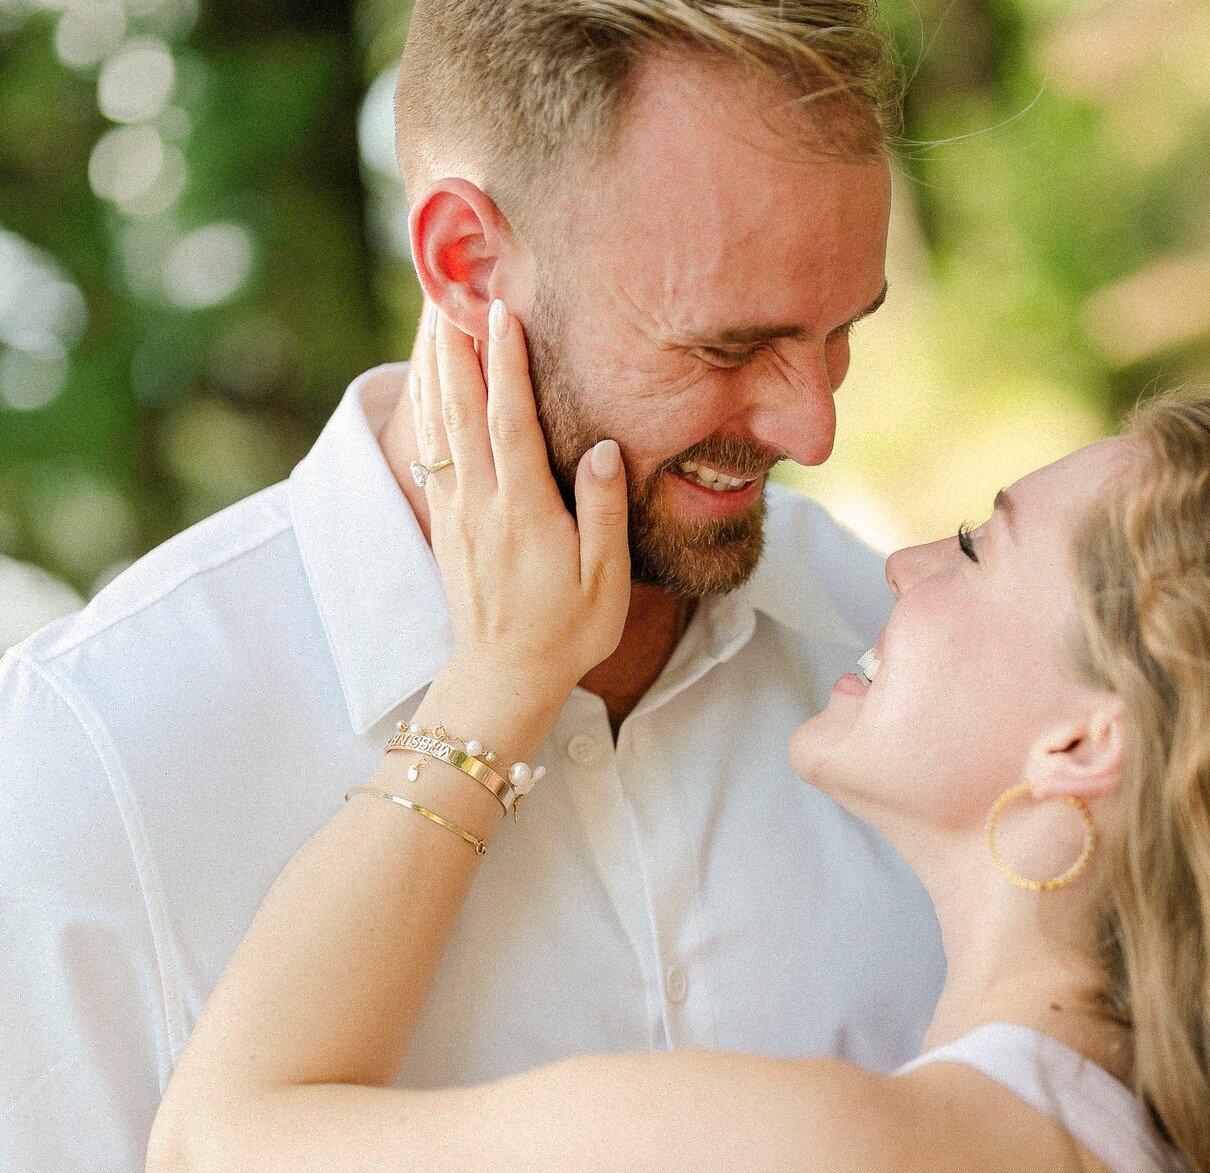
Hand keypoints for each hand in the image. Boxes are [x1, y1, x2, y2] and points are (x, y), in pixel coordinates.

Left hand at [413, 302, 629, 749]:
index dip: (505, 364)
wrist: (505, 677)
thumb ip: (604, 513)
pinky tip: (429, 372)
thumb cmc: (568, 632)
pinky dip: (428, 401)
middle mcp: (482, 503)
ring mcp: (457, 510)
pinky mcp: (446, 519)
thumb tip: (605, 449)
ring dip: (435, 361)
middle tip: (452, 282)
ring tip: (434, 307)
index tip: (502, 310)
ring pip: (439, 420)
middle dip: (456, 341)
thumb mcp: (604, 583)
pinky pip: (432, 446)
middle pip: (462, 406)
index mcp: (524, 513)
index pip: (511, 422)